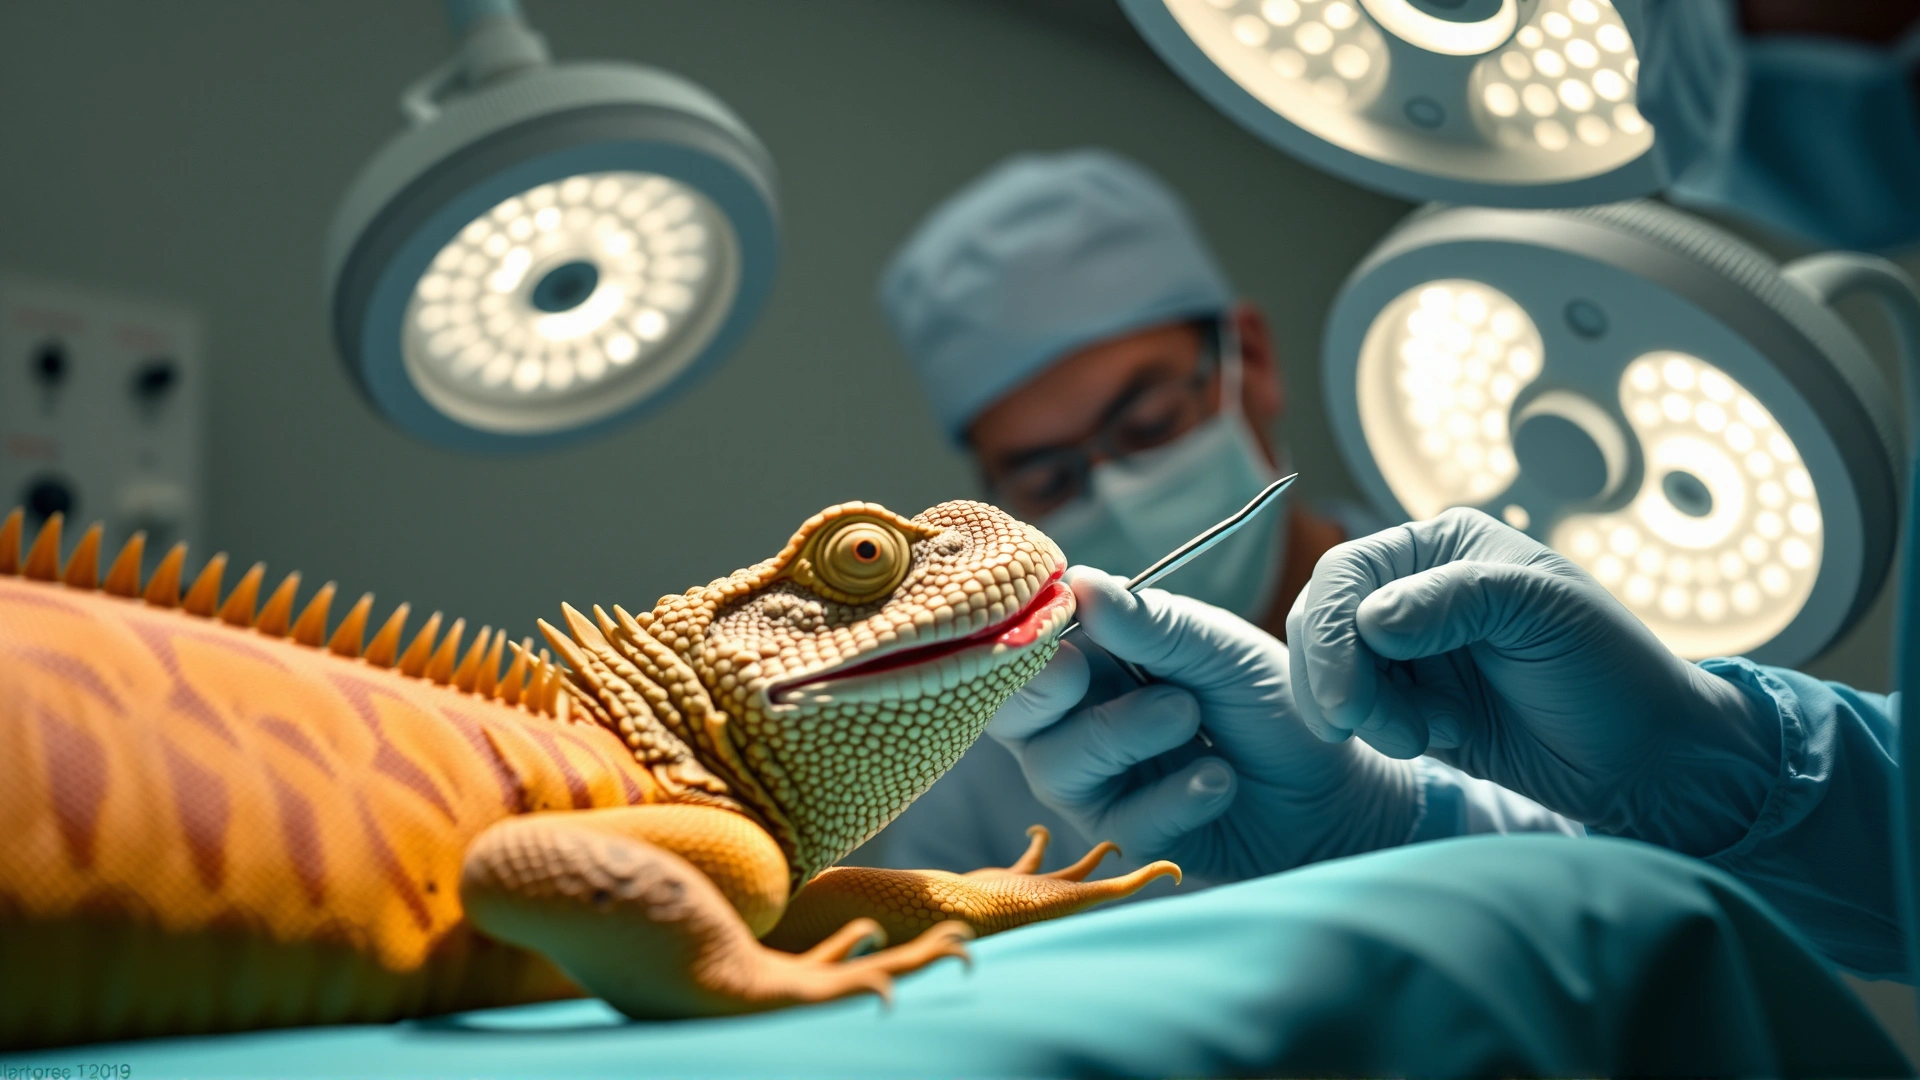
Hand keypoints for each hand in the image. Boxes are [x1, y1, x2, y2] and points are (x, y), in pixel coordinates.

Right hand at [986, 566, 1422, 883]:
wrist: (1331, 788)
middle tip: (1083, 673)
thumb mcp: (1219, 649)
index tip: (1053, 623)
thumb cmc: (1270, 704)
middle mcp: (1076, 722)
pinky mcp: (1128, 838)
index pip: (1024, 645)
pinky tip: (1220, 778)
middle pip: (1010, 710)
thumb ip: (1152, 624)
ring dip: (1122, 733)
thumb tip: (1080, 582)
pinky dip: (1175, 794)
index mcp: (1091, 660)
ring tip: (1190, 714)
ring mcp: (1097, 784)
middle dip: (1040, 689)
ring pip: (1057, 764)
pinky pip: (1121, 819)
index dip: (1022, 635)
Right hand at [1285, 508, 1777, 855]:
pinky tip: (1434, 740)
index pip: (1347, 573)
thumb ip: (1454, 601)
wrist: (1647, 761)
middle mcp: (1417, 593)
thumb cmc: (1610, 671)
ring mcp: (1411, 653)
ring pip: (1331, 673)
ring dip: (1362, 711)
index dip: (1331, 630)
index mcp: (1443, 548)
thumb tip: (1370, 620)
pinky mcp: (1411, 707)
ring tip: (1422, 738)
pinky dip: (1378, 731)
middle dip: (1337, 678)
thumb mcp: (1542, 612)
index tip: (1347, 696)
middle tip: (1373, 729)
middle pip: (1324, 622)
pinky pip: (1358, 713)